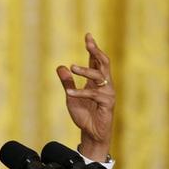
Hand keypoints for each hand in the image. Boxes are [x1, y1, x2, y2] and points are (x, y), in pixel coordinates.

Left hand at [56, 33, 114, 161]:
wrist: (91, 133)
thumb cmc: (83, 115)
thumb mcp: (70, 97)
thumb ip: (67, 82)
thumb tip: (60, 67)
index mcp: (97, 81)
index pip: (96, 61)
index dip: (93, 48)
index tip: (88, 35)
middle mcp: (105, 84)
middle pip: (103, 63)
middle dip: (96, 51)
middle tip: (88, 42)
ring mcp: (107, 93)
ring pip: (99, 76)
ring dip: (85, 71)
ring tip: (72, 67)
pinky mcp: (107, 104)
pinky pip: (93, 95)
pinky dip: (80, 93)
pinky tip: (69, 92)